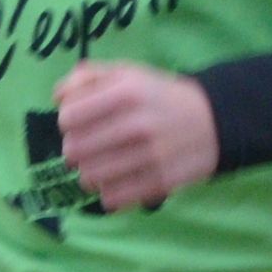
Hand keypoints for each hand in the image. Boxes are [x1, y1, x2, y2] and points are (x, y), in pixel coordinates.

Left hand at [56, 62, 221, 208]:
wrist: (214, 121)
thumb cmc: (160, 96)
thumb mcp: (128, 73)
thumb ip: (89, 76)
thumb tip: (58, 96)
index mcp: (126, 92)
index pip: (68, 117)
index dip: (67, 120)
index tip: (78, 122)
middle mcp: (137, 124)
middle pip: (74, 150)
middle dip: (73, 149)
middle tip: (85, 147)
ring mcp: (150, 157)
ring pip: (90, 177)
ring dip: (88, 173)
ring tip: (98, 165)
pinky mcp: (160, 183)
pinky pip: (113, 198)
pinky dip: (107, 192)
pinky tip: (115, 180)